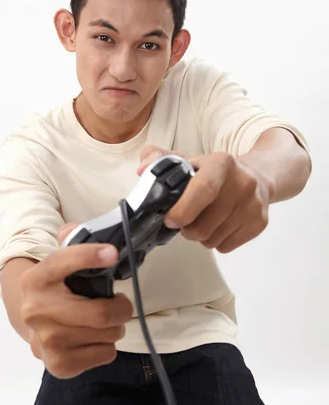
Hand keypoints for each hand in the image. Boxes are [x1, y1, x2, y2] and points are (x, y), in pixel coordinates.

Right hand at [20, 223, 132, 378]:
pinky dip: (108, 346)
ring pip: (107, 334)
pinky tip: (94, 339)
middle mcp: (36, 311)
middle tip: (122, 303)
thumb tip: (74, 229)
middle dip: (122, 307)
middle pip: (99, 313)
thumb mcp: (58, 263)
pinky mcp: (58, 365)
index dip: (89, 256)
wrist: (30, 324)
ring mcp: (46, 341)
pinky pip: (105, 353)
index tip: (113, 253)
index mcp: (35, 279)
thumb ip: (70, 241)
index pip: (62, 262)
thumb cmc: (55, 289)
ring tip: (105, 321)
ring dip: (115, 326)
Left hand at [138, 145, 271, 252]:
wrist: (258, 176)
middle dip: (187, 230)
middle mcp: (243, 182)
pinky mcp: (260, 223)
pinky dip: (217, 242)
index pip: (203, 189)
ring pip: (213, 239)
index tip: (170, 220)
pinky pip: (227, 246)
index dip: (183, 210)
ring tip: (203, 221)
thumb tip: (143, 169)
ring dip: (201, 236)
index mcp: (221, 163)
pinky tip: (218, 226)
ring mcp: (254, 204)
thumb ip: (158, 158)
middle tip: (184, 222)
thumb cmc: (213, 172)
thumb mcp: (187, 159)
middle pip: (205, 224)